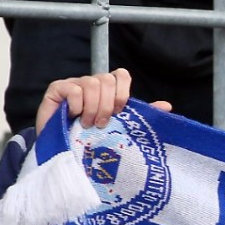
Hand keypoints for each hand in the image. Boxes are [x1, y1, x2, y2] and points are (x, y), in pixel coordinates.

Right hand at [36, 69, 171, 134]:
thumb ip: (141, 116)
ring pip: (91, 84)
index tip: (120, 112)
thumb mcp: (120, 128)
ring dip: (92, 108)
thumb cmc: (94, 138)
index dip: (123, 92)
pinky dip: (77, 106)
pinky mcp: (57, 88)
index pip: (121, 74)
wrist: (66, 149)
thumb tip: (167, 106)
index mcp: (108, 90)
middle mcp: (92, 83)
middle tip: (102, 123)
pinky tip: (74, 117)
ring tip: (88, 124)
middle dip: (107, 105)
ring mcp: (74, 83)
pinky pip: (73, 89)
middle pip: (106, 79)